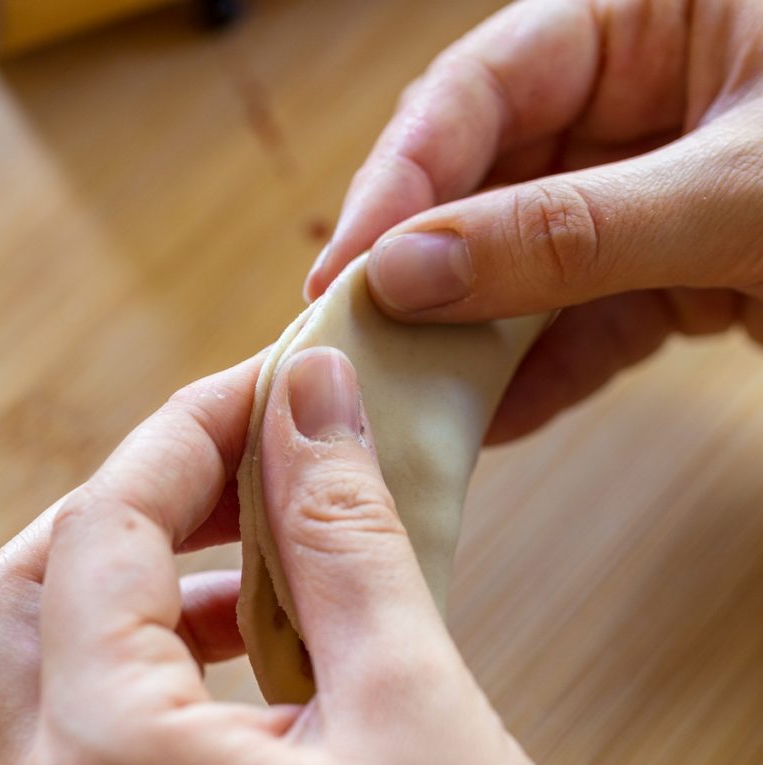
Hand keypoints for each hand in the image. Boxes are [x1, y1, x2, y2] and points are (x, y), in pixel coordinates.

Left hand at [0, 349, 640, 764]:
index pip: (105, 530)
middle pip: (36, 597)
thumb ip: (346, 536)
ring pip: (54, 676)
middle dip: (139, 505)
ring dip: (146, 592)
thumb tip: (314, 406)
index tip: (271, 387)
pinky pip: (91, 752)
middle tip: (248, 463)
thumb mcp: (415, 706)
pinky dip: (155, 676)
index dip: (189, 434)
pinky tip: (255, 664)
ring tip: (265, 562)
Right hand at [305, 0, 762, 440]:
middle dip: (425, 267)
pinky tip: (490, 420)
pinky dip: (542, 375)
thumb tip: (416, 269)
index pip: (487, 85)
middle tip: (357, 343)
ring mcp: (654, 192)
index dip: (404, 178)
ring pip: (529, 264)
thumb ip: (570, 228)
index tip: (345, 268)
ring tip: (407, 397)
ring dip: (474, 336)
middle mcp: (645, 95)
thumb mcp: (738, 189)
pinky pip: (586, 322)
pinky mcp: (677, 273)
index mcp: (656, 10)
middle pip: (490, 181)